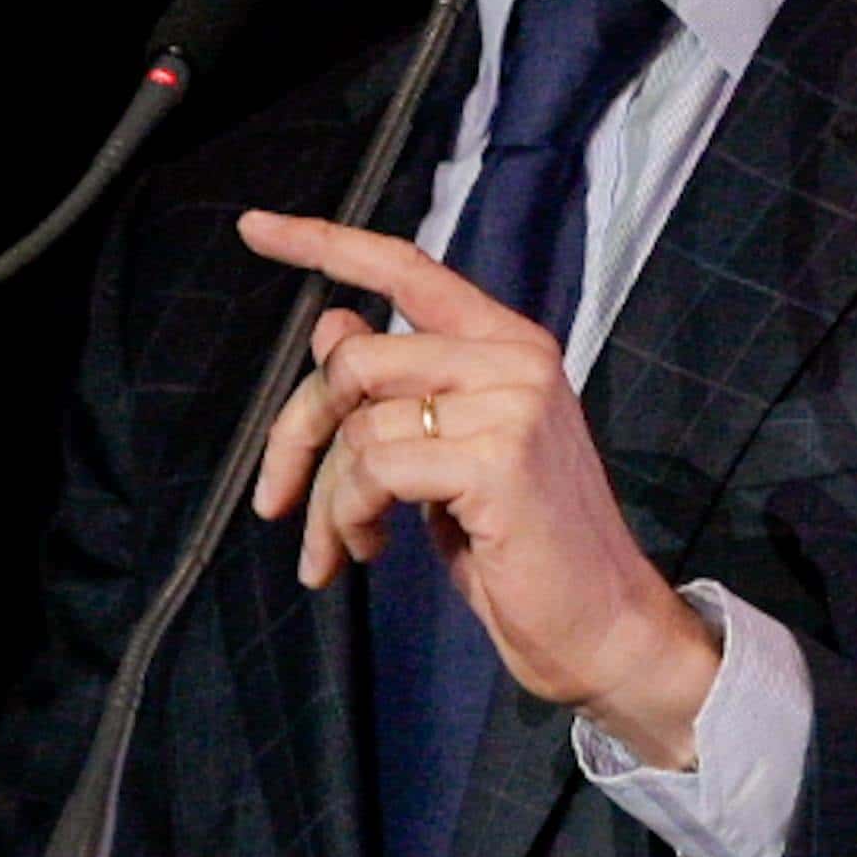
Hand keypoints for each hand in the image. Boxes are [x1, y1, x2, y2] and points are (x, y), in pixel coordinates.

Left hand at [236, 209, 720, 765]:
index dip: (324, 244)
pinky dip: (350, 516)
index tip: (253, 228)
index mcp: (505, 344)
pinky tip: (370, 550)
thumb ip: (399, 389)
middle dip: (297, 435)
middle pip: (353, 359)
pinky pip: (375, 468)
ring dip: (328, 499)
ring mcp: (512, 403)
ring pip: (358, 423)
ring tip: (341, 547)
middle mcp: (513, 358)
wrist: (603, 629)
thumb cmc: (521, 549)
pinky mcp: (498, 458)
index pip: (405, 268)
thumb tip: (332, 323)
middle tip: (278, 500)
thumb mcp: (445, 455)